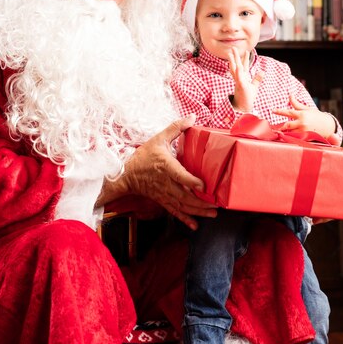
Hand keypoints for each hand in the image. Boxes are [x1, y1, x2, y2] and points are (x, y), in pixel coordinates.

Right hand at [99, 115, 217, 229]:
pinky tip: (195, 226)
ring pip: (182, 206)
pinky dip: (185, 219)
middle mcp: (166, 183)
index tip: (203, 185)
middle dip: (201, 202)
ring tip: (212, 214)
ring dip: (198, 212)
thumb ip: (176, 128)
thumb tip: (192, 117)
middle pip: (185, 196)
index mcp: (166, 167)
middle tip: (217, 205)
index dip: (191, 181)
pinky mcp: (162, 200)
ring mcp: (164, 194)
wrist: (126, 175)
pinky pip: (174, 212)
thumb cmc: (143, 157)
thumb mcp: (158, 139)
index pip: (179, 175)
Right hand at [228, 48, 263, 111]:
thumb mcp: (254, 86)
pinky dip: (238, 72)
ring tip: (231, 54)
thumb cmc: (248, 97)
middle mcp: (240, 78)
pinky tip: (238, 66)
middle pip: (237, 65)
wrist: (244, 107)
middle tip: (232, 47)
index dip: (245, 58)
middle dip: (235, 56)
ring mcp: (239, 81)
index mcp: (244, 77)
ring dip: (233, 62)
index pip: (244, 66)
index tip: (247, 50)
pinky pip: (239, 78)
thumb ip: (257, 79)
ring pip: (235, 70)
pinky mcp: (241, 86)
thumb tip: (262, 71)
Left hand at [273, 95, 335, 138]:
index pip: (288, 112)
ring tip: (278, 133)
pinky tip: (286, 138)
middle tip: (273, 128)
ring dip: (285, 133)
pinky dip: (291, 137)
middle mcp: (302, 122)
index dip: (280, 111)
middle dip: (280, 127)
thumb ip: (296, 104)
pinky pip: (295, 137)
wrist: (328, 125)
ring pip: (290, 132)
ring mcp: (304, 130)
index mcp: (302, 114)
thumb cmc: (316, 116)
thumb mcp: (307, 109)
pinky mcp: (306, 137)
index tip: (273, 110)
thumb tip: (290, 94)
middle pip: (287, 125)